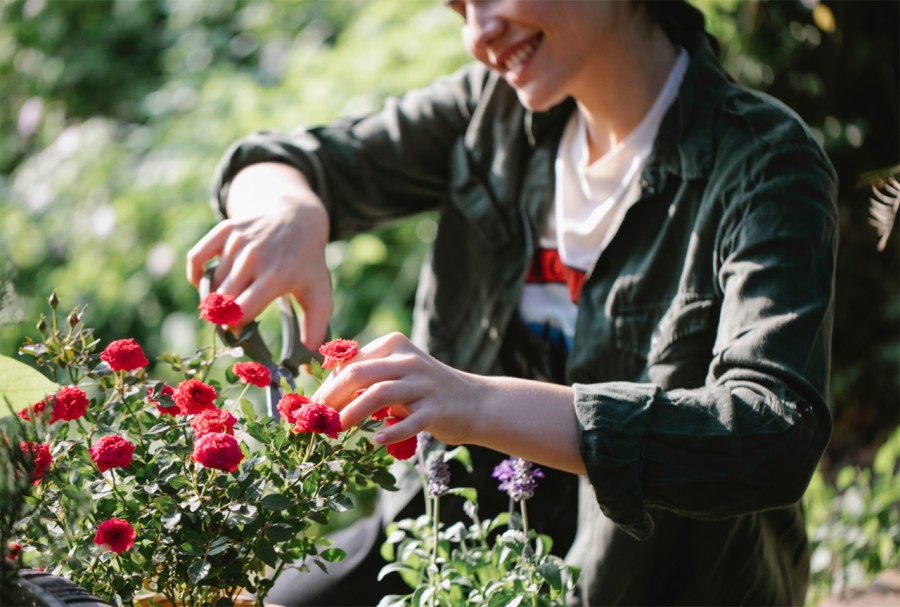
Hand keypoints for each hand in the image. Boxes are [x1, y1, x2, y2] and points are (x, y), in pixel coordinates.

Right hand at [186, 163, 331, 347]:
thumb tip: (307, 359)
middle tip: (231, 321)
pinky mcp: (225, 230)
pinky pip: (196, 258)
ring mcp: (238, 242)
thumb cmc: (307, 263)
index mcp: (276, 277)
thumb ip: (316, 328)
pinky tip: (206, 284)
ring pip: (211, 283)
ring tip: (226, 303)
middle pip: (222, 301)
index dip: (236, 328)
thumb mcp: (319, 293)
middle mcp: (255, 258)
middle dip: (222, 317)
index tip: (241, 333)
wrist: (298, 218)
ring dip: (213, 298)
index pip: (241, 312)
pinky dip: (196, 275)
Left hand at [316, 332, 584, 473]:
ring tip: (338, 428)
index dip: (327, 384)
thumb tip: (324, 390)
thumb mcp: (397, 374)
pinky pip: (410, 420)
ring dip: (354, 412)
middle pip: (360, 374)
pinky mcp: (436, 409)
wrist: (474, 402)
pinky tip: (376, 441)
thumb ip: (367, 375)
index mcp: (395, 346)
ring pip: (380, 394)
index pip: (352, 361)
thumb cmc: (425, 390)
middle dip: (332, 396)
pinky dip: (391, 431)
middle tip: (317, 418)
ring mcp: (424, 385)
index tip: (312, 406)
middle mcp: (410, 361)